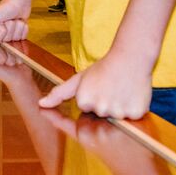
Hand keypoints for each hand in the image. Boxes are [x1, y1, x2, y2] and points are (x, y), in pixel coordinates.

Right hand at [0, 0, 30, 44]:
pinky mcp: (20, 34)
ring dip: (17, 27)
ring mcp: (11, 35)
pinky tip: (20, 21)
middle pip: (7, 40)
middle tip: (7, 20)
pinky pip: (23, 37)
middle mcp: (0, 35)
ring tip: (13, 19)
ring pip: (16, 38)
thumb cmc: (4, 7)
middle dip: (9, 28)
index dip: (0, 31)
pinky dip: (23, 28)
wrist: (19, 1)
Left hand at [0, 44, 32, 85]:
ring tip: (14, 63)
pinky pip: (22, 43)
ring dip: (16, 56)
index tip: (1, 63)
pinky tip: (20, 59)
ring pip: (14, 44)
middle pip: (5, 44)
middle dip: (8, 56)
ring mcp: (10, 43)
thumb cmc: (5, 75)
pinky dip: (23, 52)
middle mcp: (0, 44)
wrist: (21, 80)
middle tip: (9, 64)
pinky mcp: (20, 43)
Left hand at [37, 49, 151, 119]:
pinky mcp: (134, 113)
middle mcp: (99, 108)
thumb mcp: (79, 79)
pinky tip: (131, 94)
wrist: (130, 57)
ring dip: (118, 107)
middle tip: (109, 87)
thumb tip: (41, 104)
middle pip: (100, 115)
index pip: (85, 109)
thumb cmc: (104, 69)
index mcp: (84, 100)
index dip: (91, 96)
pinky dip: (132, 109)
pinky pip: (131, 117)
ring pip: (115, 117)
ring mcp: (117, 112)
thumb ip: (60, 93)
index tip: (97, 86)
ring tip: (120, 89)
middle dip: (103, 103)